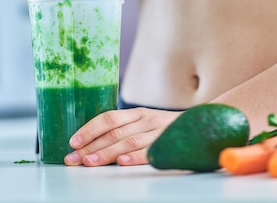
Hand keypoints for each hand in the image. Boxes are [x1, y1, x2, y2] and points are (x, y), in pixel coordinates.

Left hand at [64, 108, 181, 166]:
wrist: (204, 124)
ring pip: (128, 141)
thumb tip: (94, 143)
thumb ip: (126, 129)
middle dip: (90, 147)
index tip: (73, 143)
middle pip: (113, 132)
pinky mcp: (170, 143)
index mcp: (137, 113)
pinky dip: (136, 157)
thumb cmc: (167, 128)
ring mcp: (158, 131)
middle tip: (73, 159)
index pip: (108, 118)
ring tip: (90, 163)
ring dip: (106, 153)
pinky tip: (122, 162)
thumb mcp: (146, 123)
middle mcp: (145, 119)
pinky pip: (151, 150)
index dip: (89, 129)